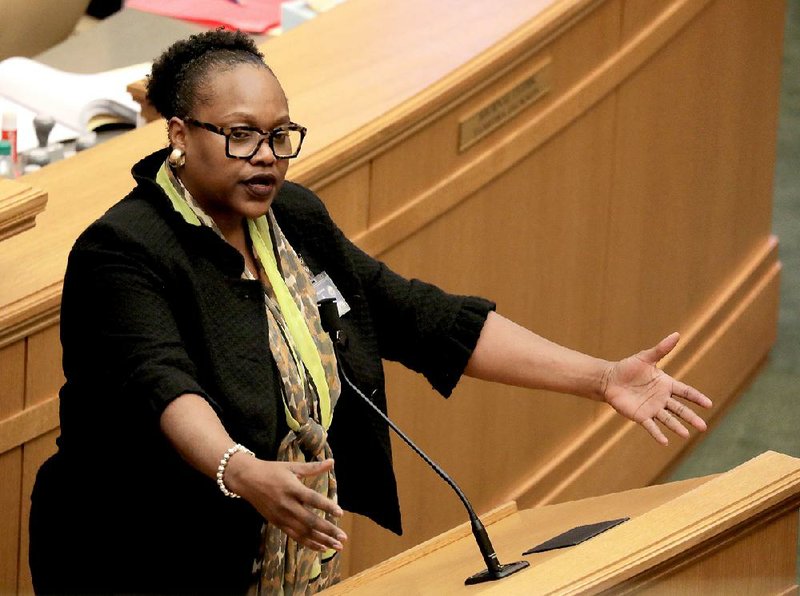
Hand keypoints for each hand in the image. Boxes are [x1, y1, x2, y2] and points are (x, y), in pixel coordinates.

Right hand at [227, 456, 346, 551]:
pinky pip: (295, 536)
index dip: (327, 507)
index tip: (340, 513)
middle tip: (343, 537)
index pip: (313, 499)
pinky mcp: (277, 523)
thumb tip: (332, 461)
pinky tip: (321, 547)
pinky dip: (308, 543)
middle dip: (328, 530)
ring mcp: (282, 516)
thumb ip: (313, 468)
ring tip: (336, 546)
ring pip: (303, 532)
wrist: (247, 480)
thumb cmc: (272, 471)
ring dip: (321, 540)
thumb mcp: (292, 467)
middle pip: (310, 521)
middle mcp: (287, 505)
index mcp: (292, 488)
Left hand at [601, 332, 712, 444]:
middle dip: (691, 417)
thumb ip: (661, 349)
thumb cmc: (628, 367)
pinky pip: (650, 426)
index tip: (709, 404)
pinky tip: (665, 442)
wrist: (610, 379)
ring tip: (687, 435)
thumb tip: (676, 334)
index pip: (685, 392)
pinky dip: (657, 433)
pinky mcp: (640, 416)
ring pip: (668, 419)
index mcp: (665, 384)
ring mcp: (652, 408)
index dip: (696, 398)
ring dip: (677, 427)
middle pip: (680, 409)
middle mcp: (661, 398)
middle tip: (703, 427)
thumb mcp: (646, 357)